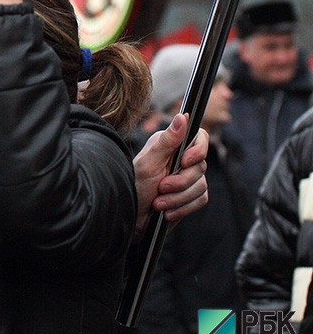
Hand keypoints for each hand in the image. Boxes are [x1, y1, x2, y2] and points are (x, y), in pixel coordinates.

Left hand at [132, 113, 208, 236]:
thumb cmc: (135, 185)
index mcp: (171, 145)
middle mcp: (182, 158)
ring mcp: (188, 177)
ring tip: (158, 203)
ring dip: (178, 198)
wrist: (132, 216)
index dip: (198, 150)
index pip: (200, 137)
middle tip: (161, 187)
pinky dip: (182, 208)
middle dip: (180, 182)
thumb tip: (182, 116)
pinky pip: (200, 200)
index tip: (184, 162)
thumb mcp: (148, 162)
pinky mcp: (191, 195)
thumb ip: (167, 141)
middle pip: (201, 166)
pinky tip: (167, 211)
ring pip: (201, 186)